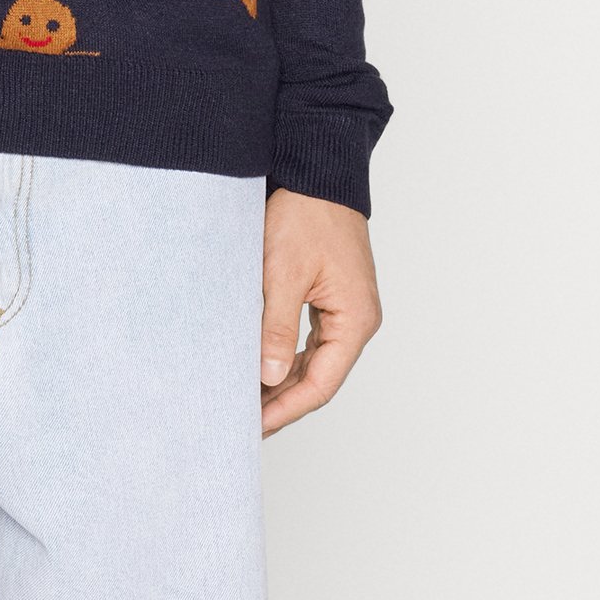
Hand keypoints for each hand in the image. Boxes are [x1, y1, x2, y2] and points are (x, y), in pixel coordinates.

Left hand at [259, 188, 381, 434]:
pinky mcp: (332, 299)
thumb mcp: (282, 273)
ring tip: (246, 399)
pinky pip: (310, 341)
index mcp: (355, 320)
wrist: (318, 174)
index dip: (286, 408)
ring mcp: (346, 311)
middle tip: (242, 420)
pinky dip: (284, 356)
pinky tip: (260, 367)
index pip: (320, 384)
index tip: (254, 426)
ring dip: (281, 381)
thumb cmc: (306, 216)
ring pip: (313, 361)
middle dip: (281, 401)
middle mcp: (357, 321)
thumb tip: (267, 377)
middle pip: (318, 378)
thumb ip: (276, 327)